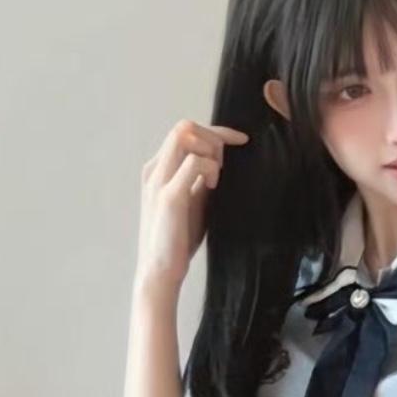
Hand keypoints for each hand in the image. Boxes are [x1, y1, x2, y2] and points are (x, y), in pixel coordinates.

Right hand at [136, 119, 249, 294]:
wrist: (161, 270)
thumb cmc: (179, 238)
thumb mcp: (195, 201)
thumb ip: (202, 179)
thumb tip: (225, 161)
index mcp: (158, 168)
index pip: (185, 131)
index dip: (216, 131)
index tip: (242, 140)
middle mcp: (154, 169)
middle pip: (184, 126)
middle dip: (214, 137)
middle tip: (227, 165)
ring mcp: (158, 180)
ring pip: (185, 135)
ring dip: (211, 150)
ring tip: (218, 179)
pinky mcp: (168, 196)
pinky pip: (194, 162)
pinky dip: (210, 169)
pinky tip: (214, 187)